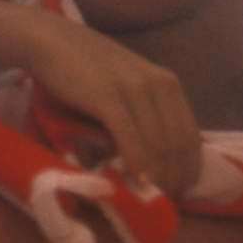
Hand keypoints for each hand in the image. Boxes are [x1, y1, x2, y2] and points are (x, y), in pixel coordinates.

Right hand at [21, 10, 201, 195]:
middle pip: (177, 144)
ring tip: (151, 197)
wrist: (52, 42)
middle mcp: (158, 85)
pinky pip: (129, 136)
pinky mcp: (108, 97)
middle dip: (175, 177)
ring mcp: (134, 90)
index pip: (191, 135)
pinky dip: (136, 162)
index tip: (181, 191)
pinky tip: (137, 180)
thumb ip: (146, 111)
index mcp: (168, 83)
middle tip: (166, 200)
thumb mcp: (128, 85)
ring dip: (157, 176)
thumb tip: (156, 155)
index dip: (189, 168)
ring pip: (157, 143)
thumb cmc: (88, 68)